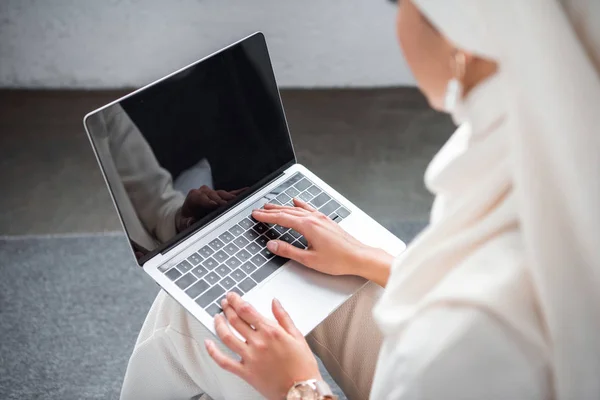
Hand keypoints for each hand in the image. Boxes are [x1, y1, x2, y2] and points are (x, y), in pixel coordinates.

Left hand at [176, 186, 244, 231]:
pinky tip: (247, 191)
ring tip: (240, 201)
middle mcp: (204, 192)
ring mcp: (214, 193)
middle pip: (215, 195)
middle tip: (230, 206)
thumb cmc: (186, 220)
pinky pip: (232, 193)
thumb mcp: (184, 223)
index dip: (209, 201)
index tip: (216, 206)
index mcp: (194, 196)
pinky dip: (239, 193)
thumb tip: (191, 221)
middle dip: (222, 201)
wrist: (189, 217)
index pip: (202, 197)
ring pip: (224, 194)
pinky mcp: (222, 195)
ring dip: (231, 198)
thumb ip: (187, 223)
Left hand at [205, 292, 320, 399]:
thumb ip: (284, 317)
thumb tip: (275, 302)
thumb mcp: (297, 336)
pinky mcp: (245, 372)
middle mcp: (258, 343)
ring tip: (217, 317)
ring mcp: (250, 357)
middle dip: (227, 308)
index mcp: (271, 332)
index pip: (247, 310)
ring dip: (218, 324)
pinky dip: (213, 352)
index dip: (236, 300)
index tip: (232, 296)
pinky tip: (208, 344)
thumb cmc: (302, 366)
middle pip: (235, 320)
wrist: (301, 390)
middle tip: (224, 303)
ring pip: (226, 336)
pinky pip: (224, 361)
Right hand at [251, 199, 393, 284]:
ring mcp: (321, 218)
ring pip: (297, 209)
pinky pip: (309, 209)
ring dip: (282, 207)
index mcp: (308, 226)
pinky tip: (296, 202)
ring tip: (271, 206)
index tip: (256, 215)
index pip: (281, 219)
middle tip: (259, 210)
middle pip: (287, 211)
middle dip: (271, 210)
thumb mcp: (309, 259)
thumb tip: (272, 245)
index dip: (267, 217)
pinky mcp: (326, 221)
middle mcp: (314, 219)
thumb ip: (288, 251)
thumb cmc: (338, 260)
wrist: (359, 257)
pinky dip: (300, 205)